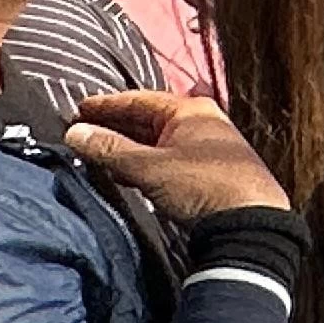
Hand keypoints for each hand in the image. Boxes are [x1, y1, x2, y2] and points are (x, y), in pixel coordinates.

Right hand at [63, 91, 290, 220]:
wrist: (249, 222)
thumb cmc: (201, 185)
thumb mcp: (149, 167)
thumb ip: (110, 149)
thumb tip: (74, 132)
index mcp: (190, 110)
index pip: (138, 100)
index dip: (105, 105)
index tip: (77, 109)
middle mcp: (200, 122)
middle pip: (147, 120)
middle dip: (113, 126)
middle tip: (80, 131)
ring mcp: (206, 147)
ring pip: (156, 142)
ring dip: (126, 147)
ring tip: (94, 152)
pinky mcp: (207, 172)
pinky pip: (166, 160)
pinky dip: (142, 163)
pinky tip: (123, 173)